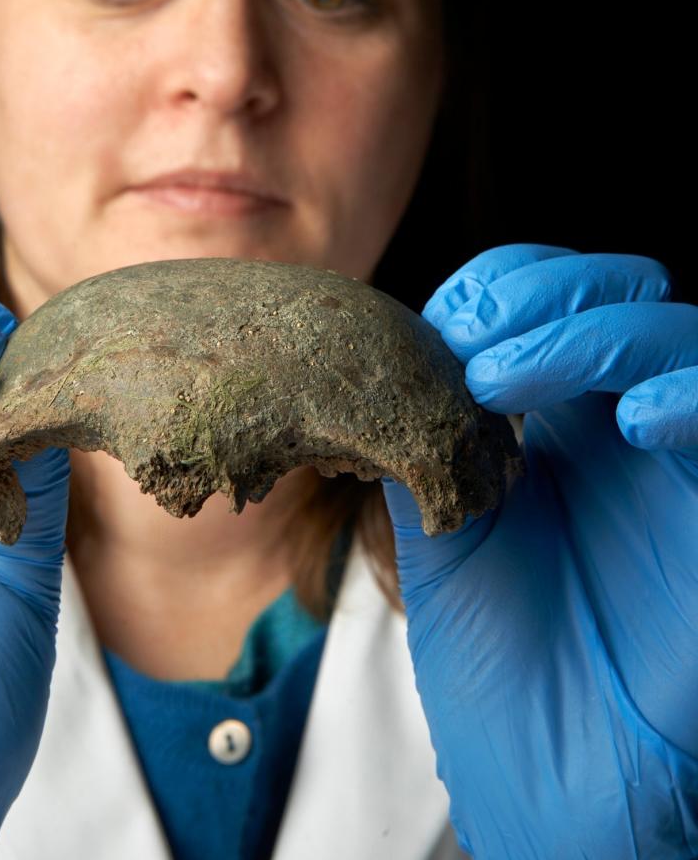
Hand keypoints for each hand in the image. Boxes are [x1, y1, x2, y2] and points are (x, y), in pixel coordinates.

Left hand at [382, 243, 697, 859]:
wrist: (548, 774)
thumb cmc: (496, 656)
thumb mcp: (440, 522)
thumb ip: (427, 434)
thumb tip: (392, 353)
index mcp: (559, 413)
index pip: (550, 295)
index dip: (502, 284)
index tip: (440, 320)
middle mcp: (627, 422)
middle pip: (621, 290)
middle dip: (547, 289)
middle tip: (472, 337)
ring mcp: (679, 461)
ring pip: (678, 334)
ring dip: (590, 333)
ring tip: (499, 380)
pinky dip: (691, 396)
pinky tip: (630, 419)